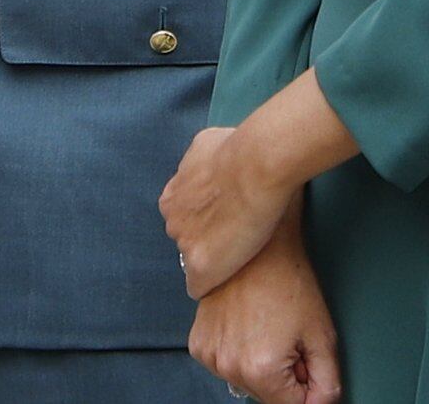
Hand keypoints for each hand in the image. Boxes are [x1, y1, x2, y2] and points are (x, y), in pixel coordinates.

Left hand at [162, 75, 357, 297]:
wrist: (257, 163)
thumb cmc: (240, 147)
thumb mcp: (209, 143)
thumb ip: (202, 161)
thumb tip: (212, 158)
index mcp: (171, 197)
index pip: (186, 218)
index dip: (211, 219)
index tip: (230, 217)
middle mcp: (172, 221)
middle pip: (189, 241)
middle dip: (210, 239)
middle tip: (240, 234)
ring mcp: (184, 245)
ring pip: (197, 261)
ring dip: (216, 258)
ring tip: (243, 255)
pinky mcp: (201, 267)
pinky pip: (200, 285)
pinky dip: (215, 281)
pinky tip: (234, 276)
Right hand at [188, 228, 344, 403]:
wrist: (256, 244)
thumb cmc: (288, 280)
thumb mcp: (322, 335)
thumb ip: (328, 382)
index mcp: (260, 370)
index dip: (306, 382)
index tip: (304, 356)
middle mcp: (228, 367)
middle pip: (267, 396)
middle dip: (283, 375)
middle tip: (288, 336)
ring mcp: (209, 356)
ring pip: (246, 382)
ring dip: (260, 366)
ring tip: (267, 326)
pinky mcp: (198, 344)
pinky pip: (226, 365)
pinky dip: (239, 353)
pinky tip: (248, 325)